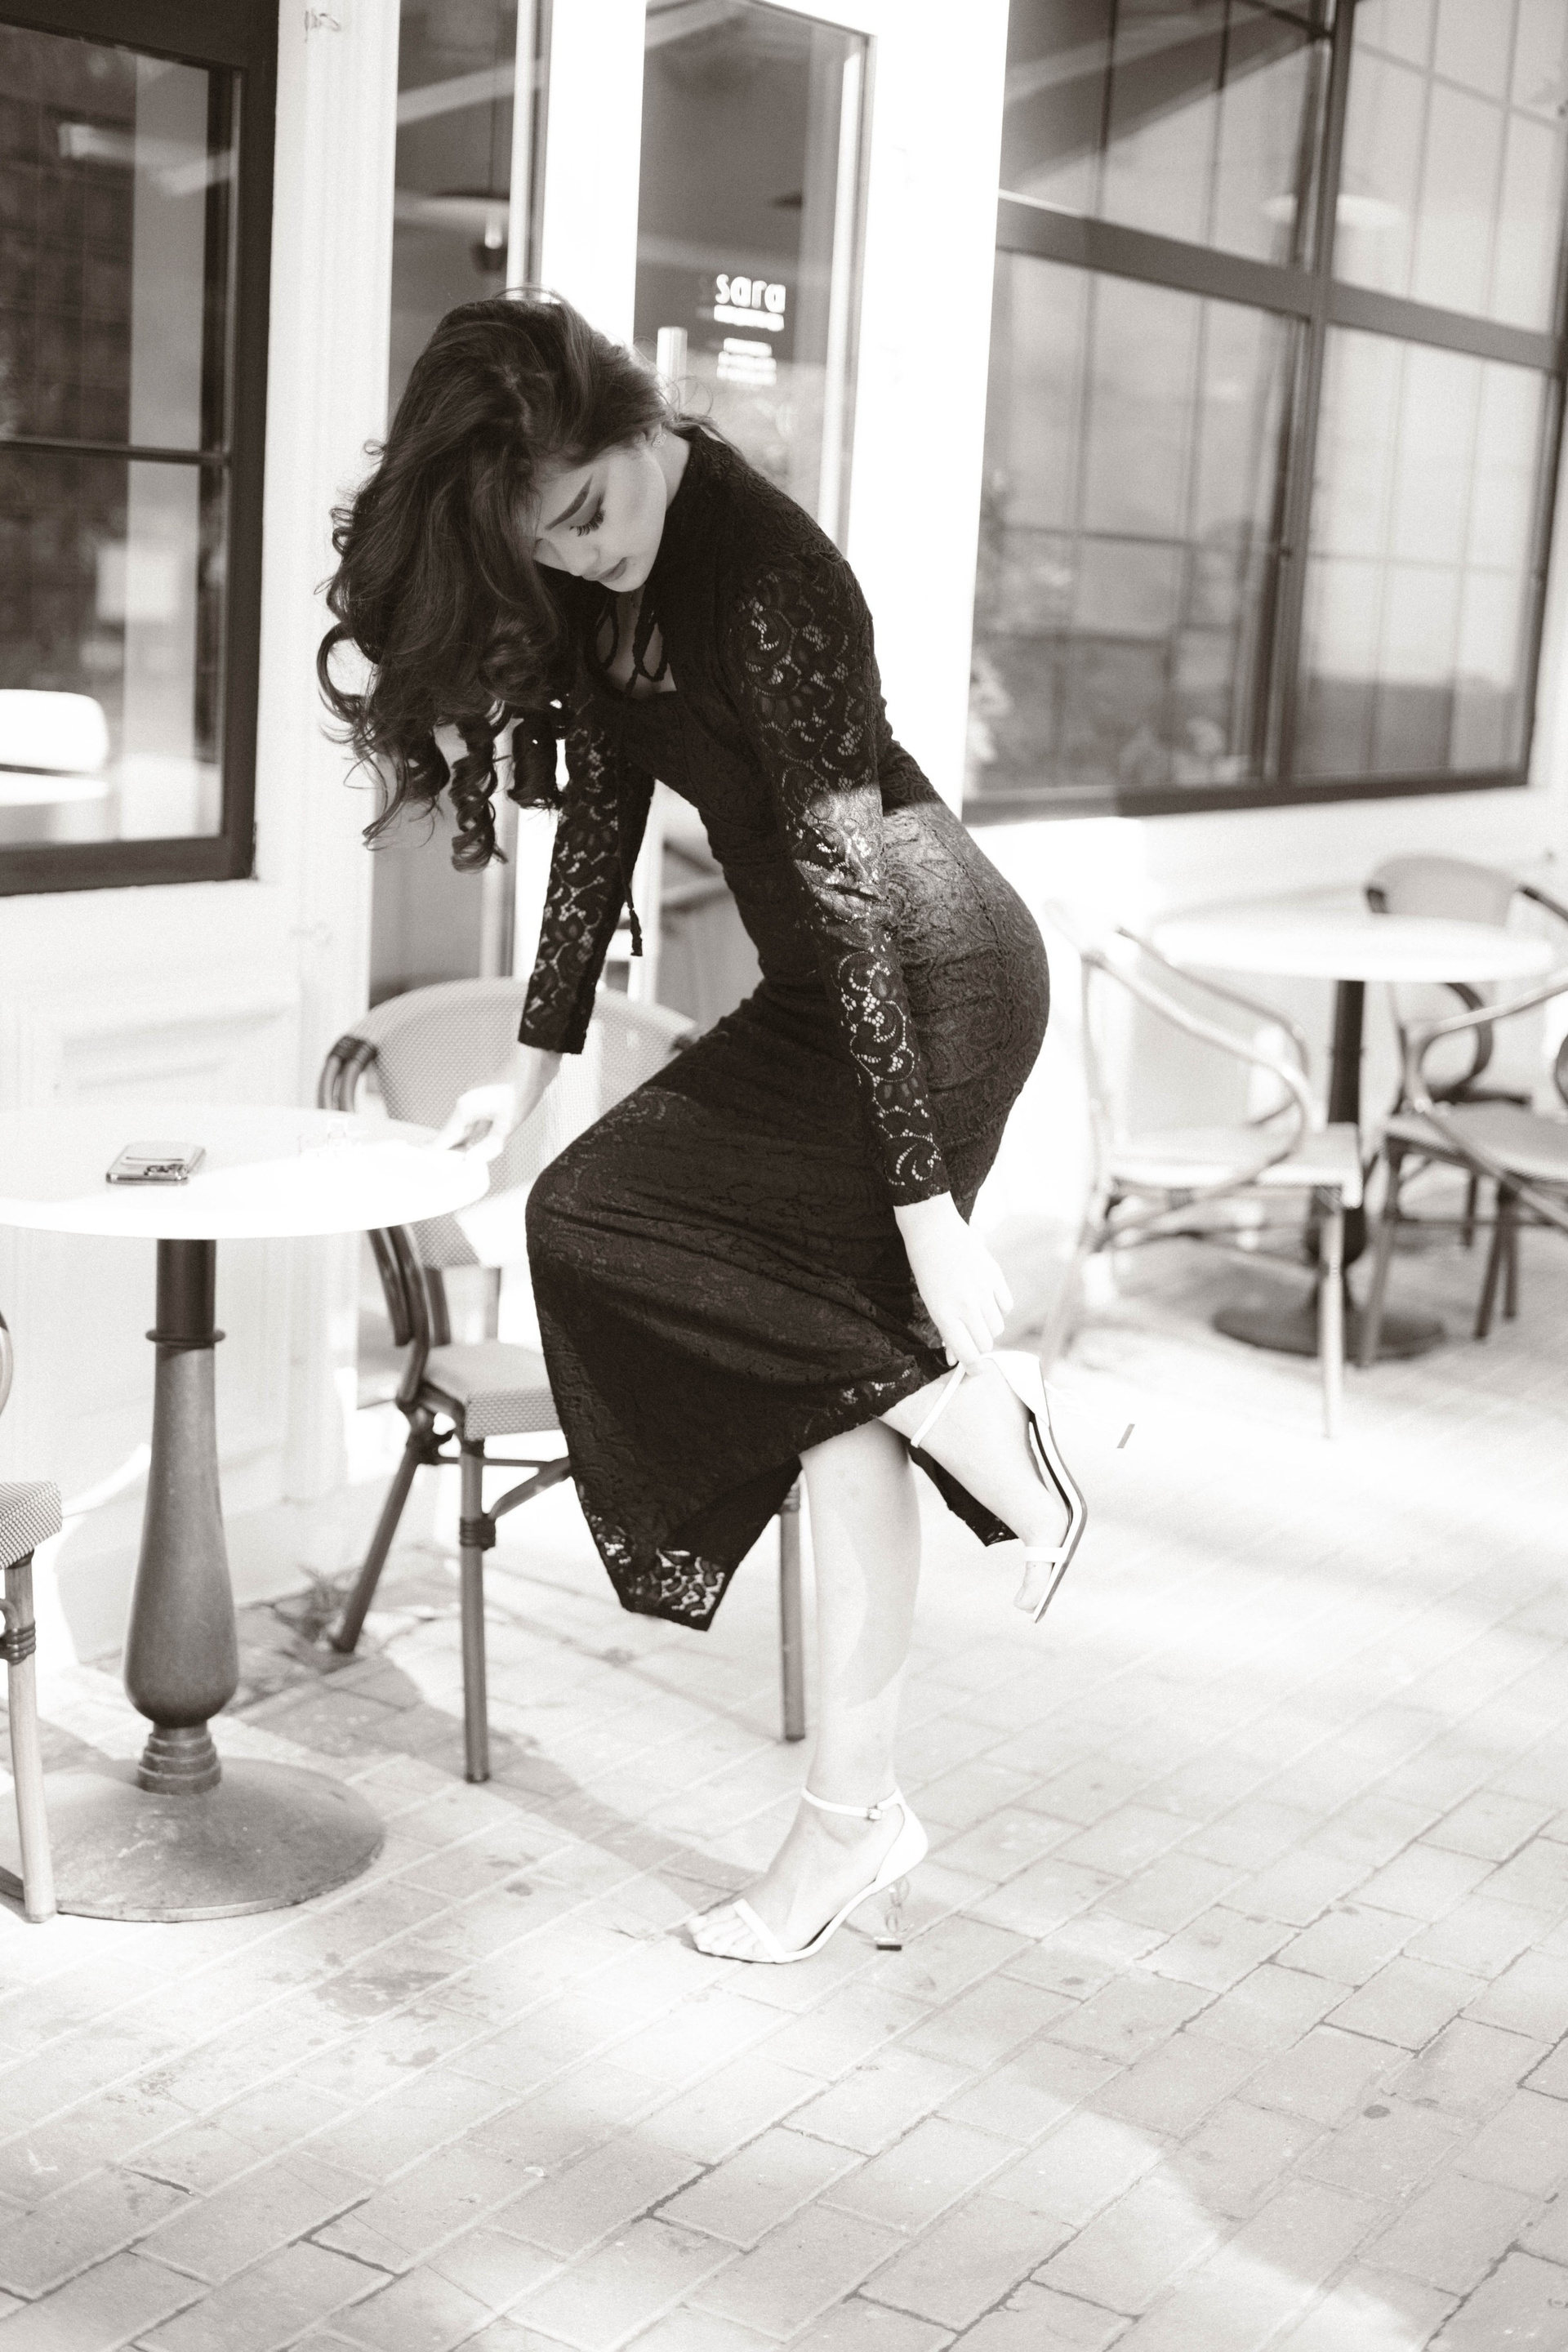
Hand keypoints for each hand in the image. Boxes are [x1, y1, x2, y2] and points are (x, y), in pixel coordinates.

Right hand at [434, 1046, 560, 1161]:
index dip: (437, 1157)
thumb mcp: (508, 1123)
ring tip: (457, 1166)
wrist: (534, 1063)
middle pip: (451, 1135)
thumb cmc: (522, 1089)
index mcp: (464, 1109)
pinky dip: (472, 1137)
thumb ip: (489, 1144)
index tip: (430, 1172)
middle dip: (449, 1154)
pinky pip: (473, 1124)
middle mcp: (465, 1105)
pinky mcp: (485, 1102)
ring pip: (463, 1130)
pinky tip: (475, 1146)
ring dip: (461, 1146)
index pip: (443, 1139)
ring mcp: (475, 1102)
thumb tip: (470, 1161)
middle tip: (444, 1175)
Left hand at [894, 1193, 1011, 1366]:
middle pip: (986, 1343)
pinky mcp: (996, 1276)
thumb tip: (955, 1359)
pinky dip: (999, 1308)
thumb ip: (946, 1332)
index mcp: (945, 1315)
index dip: (973, 1367)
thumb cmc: (926, 1270)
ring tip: (976, 1315)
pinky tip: (986, 1299)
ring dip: (989, 1327)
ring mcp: (983, 1290)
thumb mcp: (930, 1303)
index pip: (968, 1353)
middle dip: (979, 1346)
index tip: (975, 1370)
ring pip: (998, 1327)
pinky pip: (1007, 1306)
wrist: (933, 1230)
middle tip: (970, 1336)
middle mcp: (966, 1305)